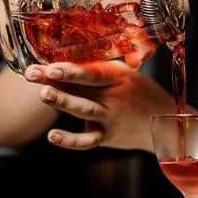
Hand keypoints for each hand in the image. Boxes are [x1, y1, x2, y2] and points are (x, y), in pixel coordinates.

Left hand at [25, 62, 175, 151]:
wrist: (165, 122)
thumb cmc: (139, 93)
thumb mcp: (125, 74)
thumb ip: (98, 68)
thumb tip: (63, 57)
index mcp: (117, 77)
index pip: (91, 72)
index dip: (71, 68)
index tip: (50, 65)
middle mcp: (114, 97)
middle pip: (82, 88)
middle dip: (55, 80)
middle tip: (33, 74)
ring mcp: (111, 118)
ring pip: (84, 109)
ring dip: (63, 102)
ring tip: (43, 94)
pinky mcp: (107, 136)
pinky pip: (88, 140)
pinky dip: (71, 140)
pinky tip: (53, 135)